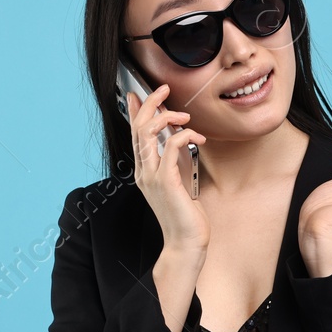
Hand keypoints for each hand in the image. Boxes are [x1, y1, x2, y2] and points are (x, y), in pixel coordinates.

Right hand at [127, 84, 208, 254]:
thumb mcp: (179, 178)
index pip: (134, 133)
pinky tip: (197, 137)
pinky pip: (170, 147)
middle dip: (150, 103)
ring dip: (167, 116)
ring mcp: (151, 176)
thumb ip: (175, 157)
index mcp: (144, 169)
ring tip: (185, 117)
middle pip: (137, 127)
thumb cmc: (185, 213)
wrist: (185, 242)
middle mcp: (143, 171)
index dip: (134, 110)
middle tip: (164, 89)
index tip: (137, 93)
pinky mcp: (166, 181)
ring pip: (147, 132)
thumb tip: (177, 135)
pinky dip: (183, 135)